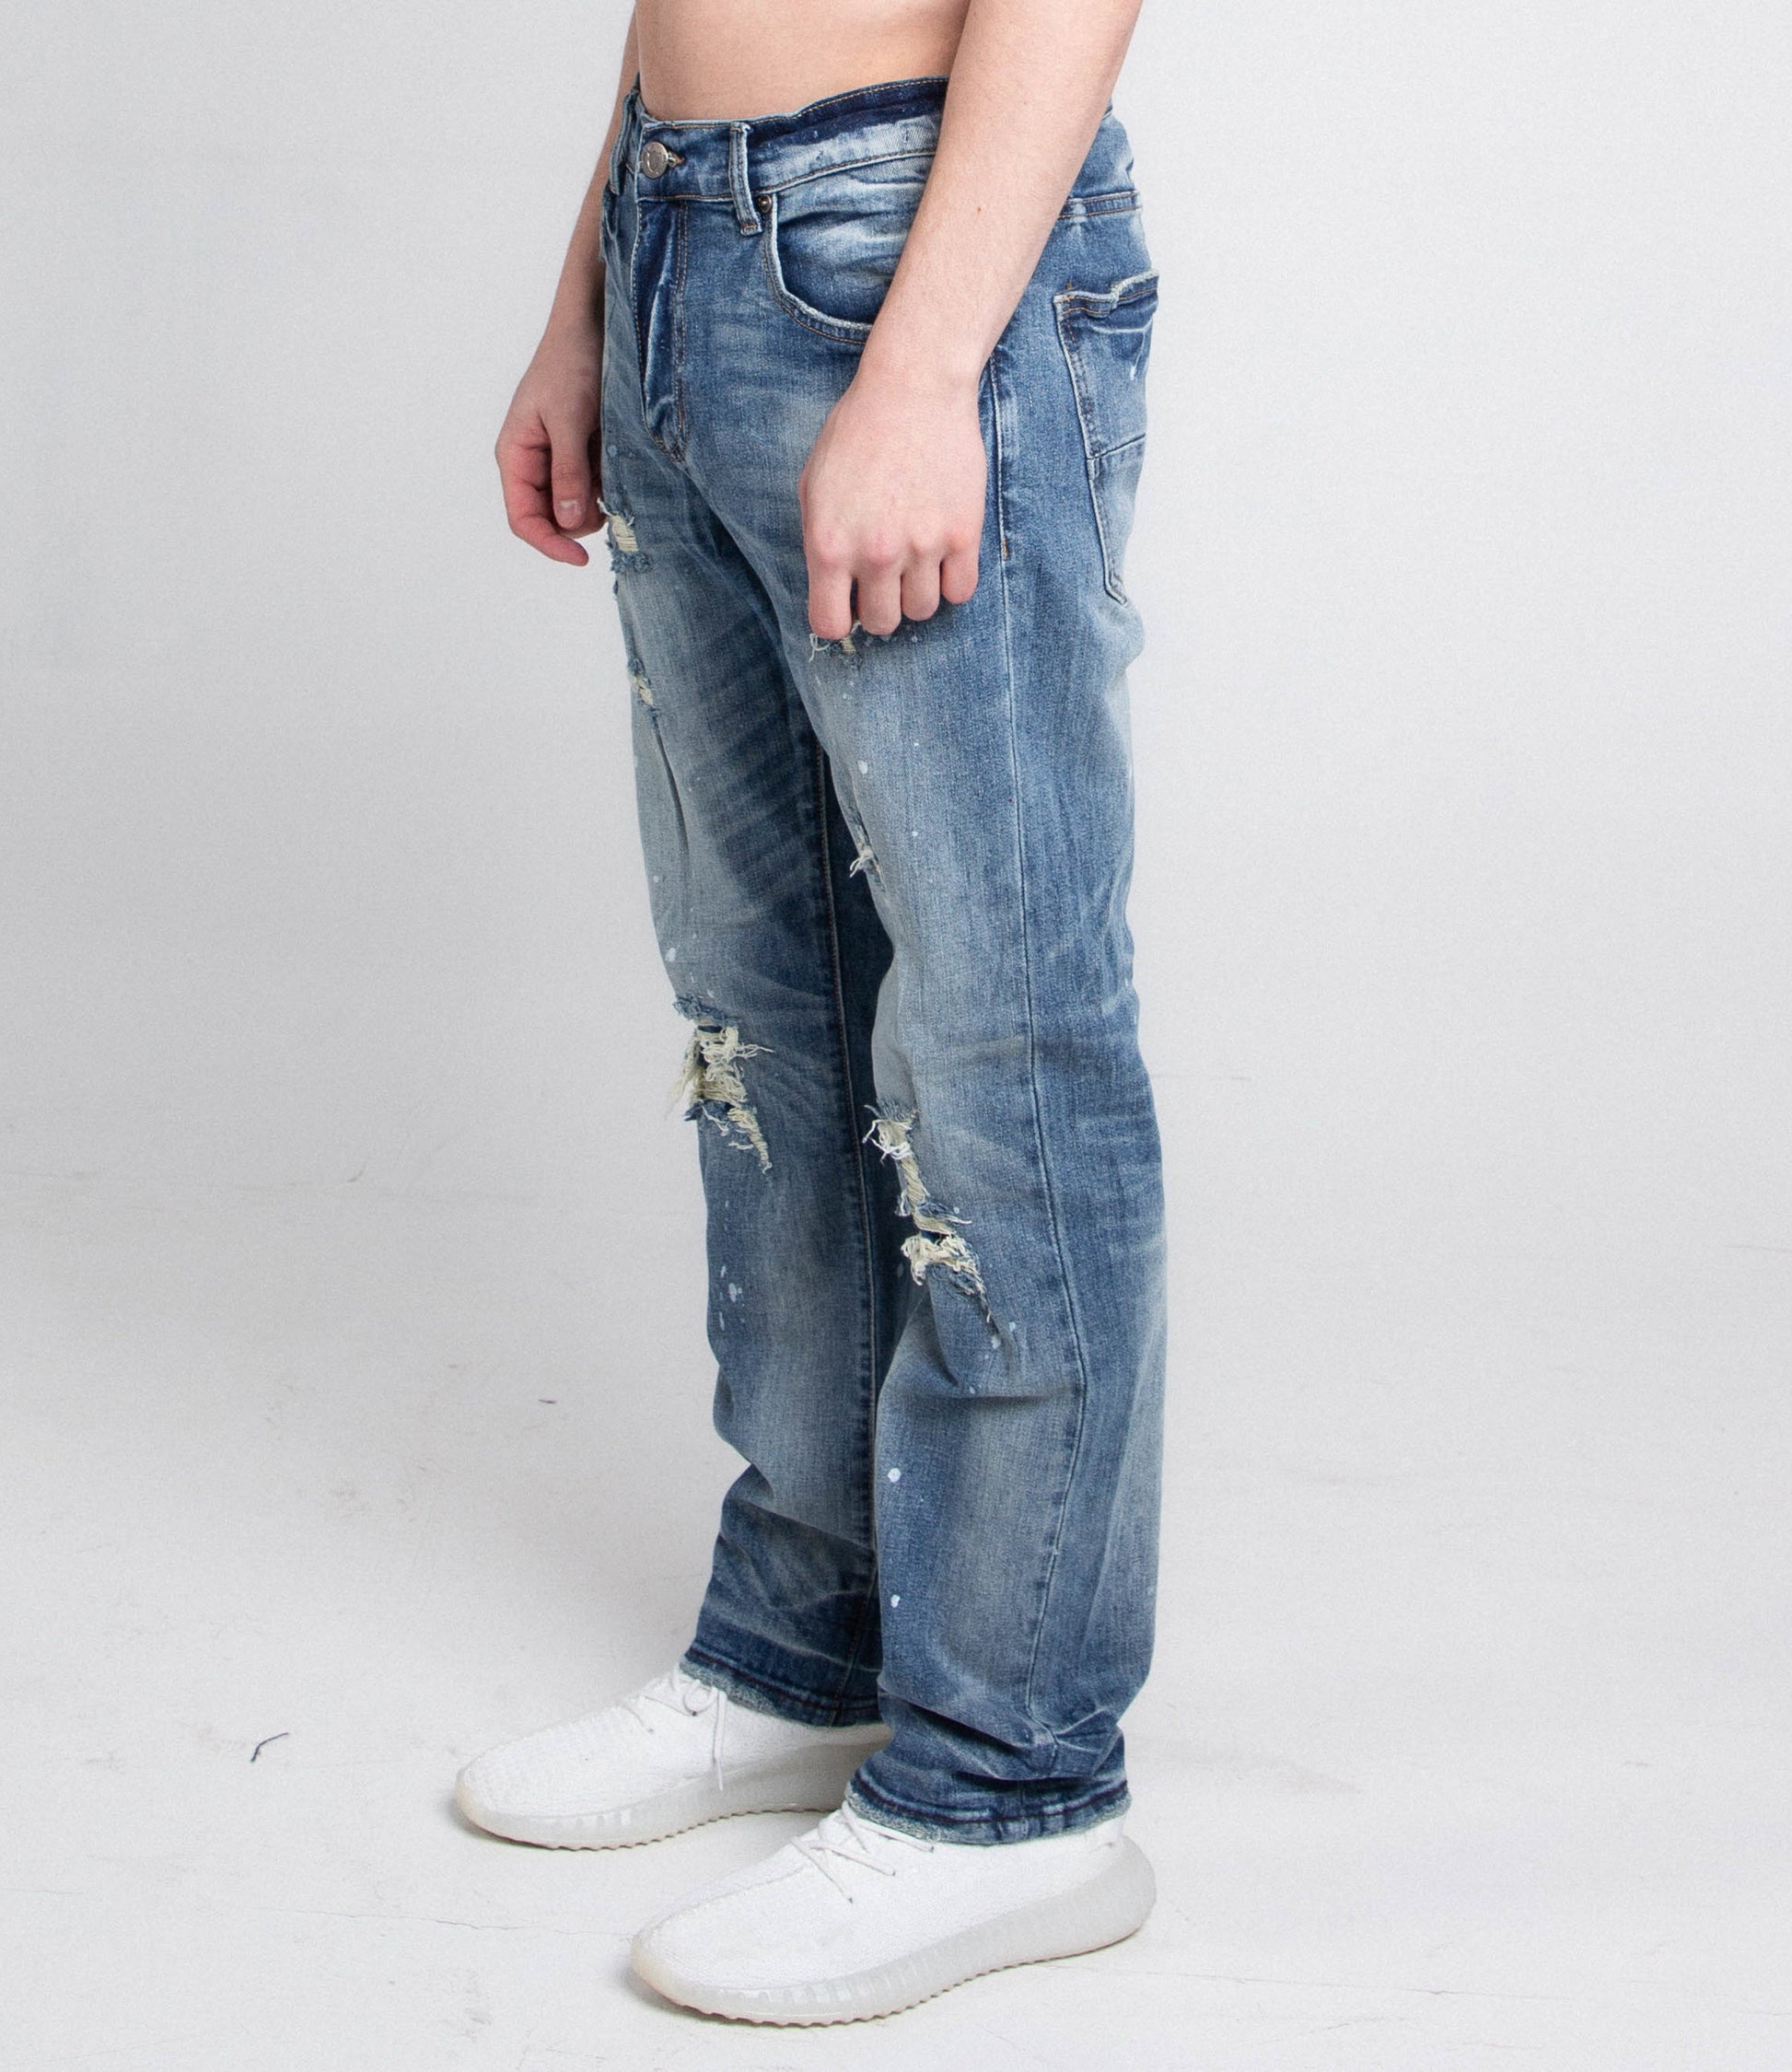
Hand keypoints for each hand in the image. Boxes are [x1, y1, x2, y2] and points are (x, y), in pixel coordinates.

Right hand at [496, 305, 605, 566]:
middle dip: (579, 516)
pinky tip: (613, 450)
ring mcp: (557, 460)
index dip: (550, 544)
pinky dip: (607, 480)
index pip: (523, 519)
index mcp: (515, 455)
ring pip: (576, 506)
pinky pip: (594, 486)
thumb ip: (568, 471)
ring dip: (597, 495)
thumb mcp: (570, 419)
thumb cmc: (572, 362)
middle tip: (606, 486)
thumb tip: (569, 520)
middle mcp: (532, 464)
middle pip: (551, 519)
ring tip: (608, 454)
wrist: (594, 325)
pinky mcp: (581, 453)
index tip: (582, 559)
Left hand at [798, 367, 984, 638]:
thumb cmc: (858, 433)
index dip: (840, 618)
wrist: (913, 388)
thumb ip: (819, 543)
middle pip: (882, 623)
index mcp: (830, 545)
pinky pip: (960, 592)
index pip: (830, 624)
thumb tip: (835, 592)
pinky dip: (952, 582)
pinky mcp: (963, 534)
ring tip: (915, 558)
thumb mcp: (814, 487)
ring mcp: (922, 546)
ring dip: (918, 593)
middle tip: (886, 576)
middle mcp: (876, 553)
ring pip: (923, 611)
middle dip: (881, 605)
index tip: (849, 602)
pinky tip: (943, 555)